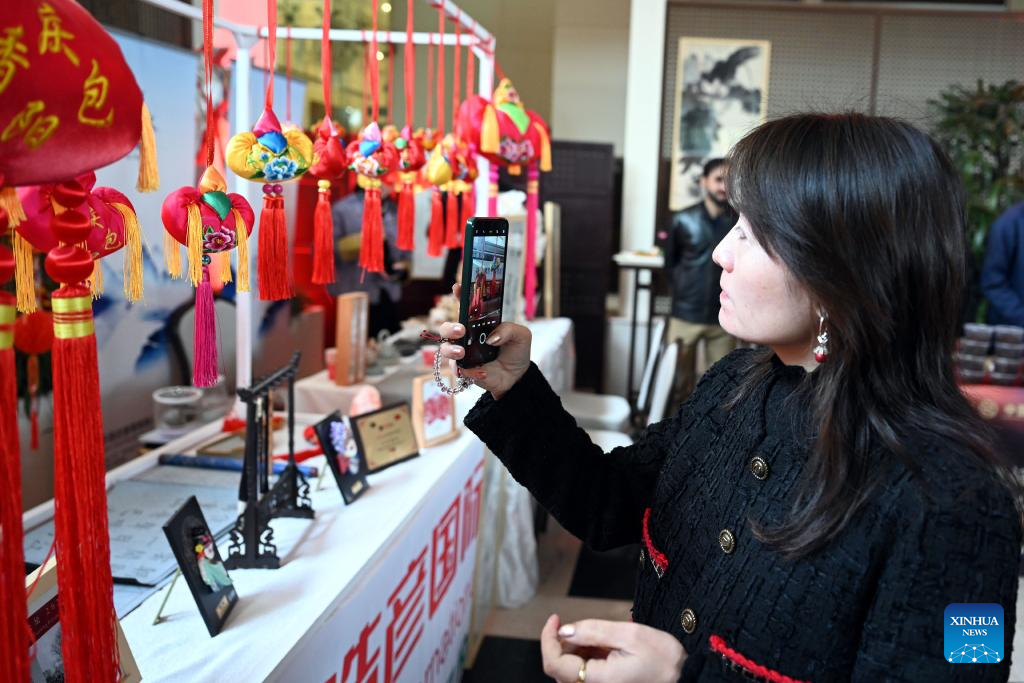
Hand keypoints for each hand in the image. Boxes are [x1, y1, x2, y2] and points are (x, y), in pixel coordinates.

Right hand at [437, 283, 531, 399]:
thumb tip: (491, 338)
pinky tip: (476, 371)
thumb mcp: (521, 335)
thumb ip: (509, 329)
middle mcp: (467, 336)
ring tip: (461, 353)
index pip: (465, 306)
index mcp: (478, 323)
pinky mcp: (464, 370)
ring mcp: (463, 353)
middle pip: (447, 328)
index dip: (459, 295)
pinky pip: (456, 370)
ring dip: (450, 350)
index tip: (457, 287)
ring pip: (445, 349)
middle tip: (461, 330)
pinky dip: (463, 370)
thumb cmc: (516, 351)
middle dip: (449, 328)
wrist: (517, 376)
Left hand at [540, 614, 686, 682]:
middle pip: (560, 667)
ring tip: (604, 637)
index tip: (555, 618)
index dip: (547, 639)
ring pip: (571, 670)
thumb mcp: (630, 634)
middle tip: (589, 626)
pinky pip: (584, 673)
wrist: (685, 679)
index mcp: (598, 680)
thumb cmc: (663, 658)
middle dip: (566, 642)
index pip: (554, 664)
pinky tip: (606, 647)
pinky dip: (587, 656)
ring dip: (577, 649)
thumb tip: (564, 630)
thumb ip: (594, 631)